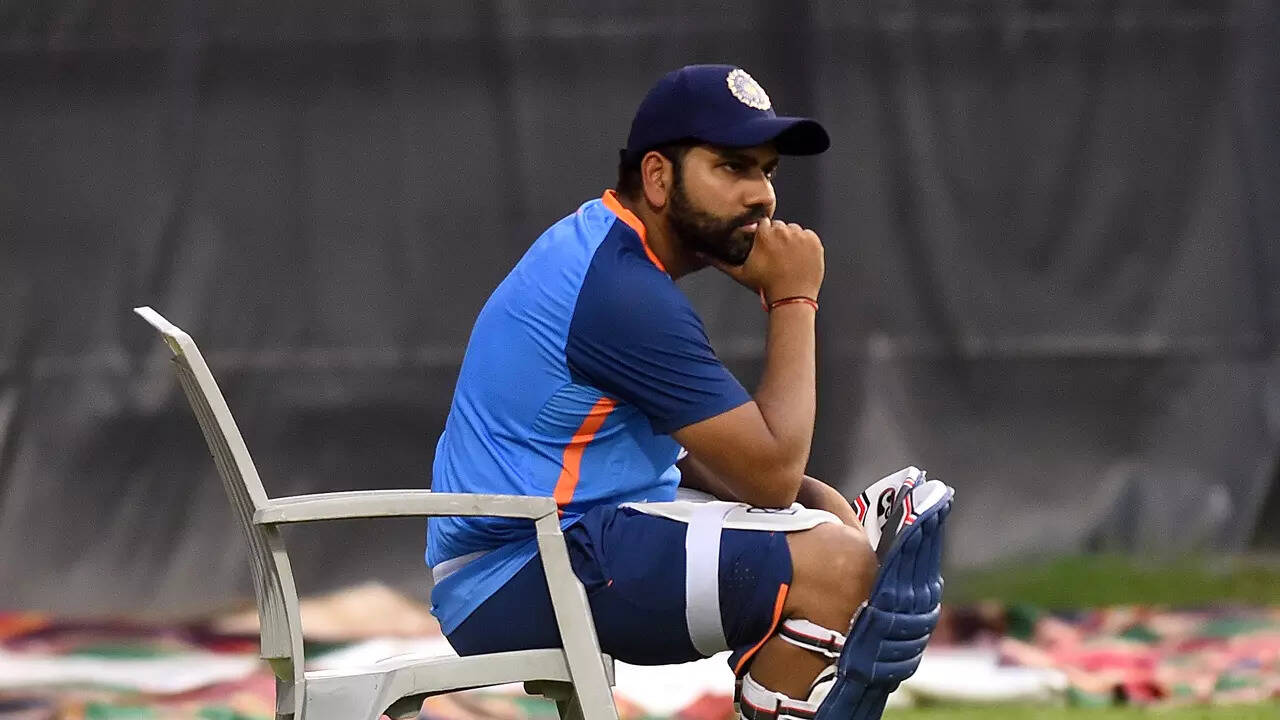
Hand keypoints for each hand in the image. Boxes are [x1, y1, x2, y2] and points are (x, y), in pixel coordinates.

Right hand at [700, 217, 823, 301]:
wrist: (792, 299)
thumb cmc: (764, 287)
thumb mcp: (739, 273)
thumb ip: (718, 260)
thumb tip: (698, 252)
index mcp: (764, 234)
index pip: (763, 225)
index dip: (764, 236)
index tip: (765, 249)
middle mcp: (783, 230)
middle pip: (779, 227)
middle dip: (777, 239)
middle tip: (776, 258)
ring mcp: (800, 235)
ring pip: (794, 230)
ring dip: (792, 241)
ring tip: (788, 260)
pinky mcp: (814, 241)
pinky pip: (808, 236)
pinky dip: (805, 245)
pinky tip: (799, 260)